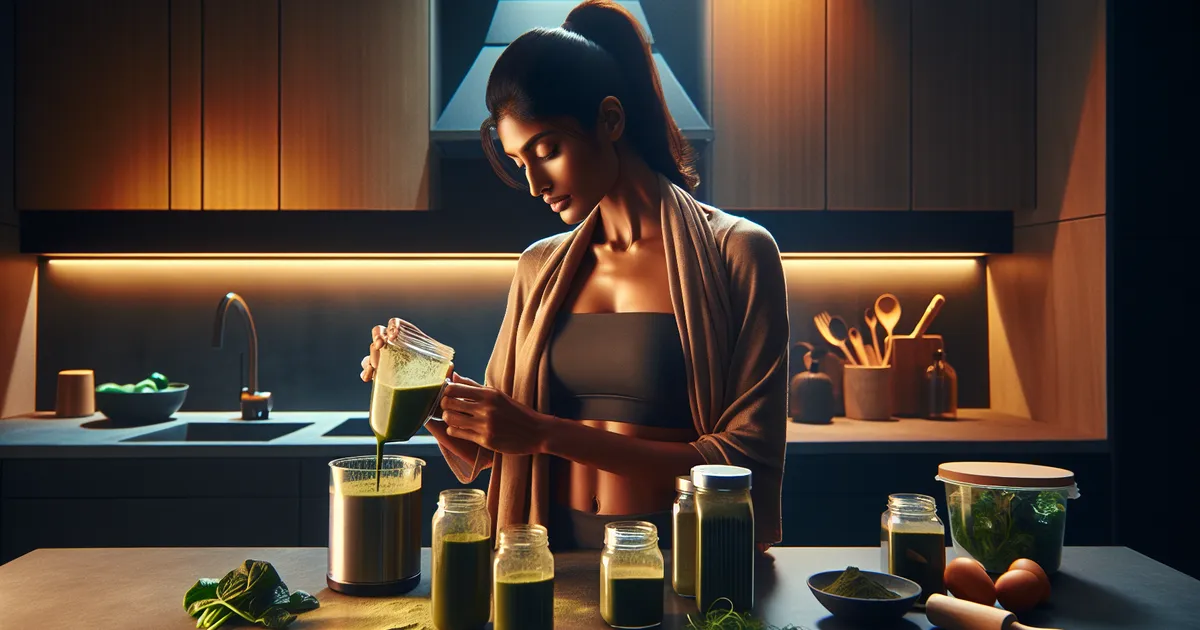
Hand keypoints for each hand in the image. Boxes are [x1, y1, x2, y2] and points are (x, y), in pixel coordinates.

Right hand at [360, 318, 439, 381]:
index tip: (393, 336)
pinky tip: (368, 378)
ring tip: (374, 369)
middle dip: (377, 337)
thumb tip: (451, 366)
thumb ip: (444, 365)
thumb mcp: (440, 366)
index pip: (395, 323)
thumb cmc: (435, 371)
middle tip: (381, 347)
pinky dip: (366, 371)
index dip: (392, 326)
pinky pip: (368, 367)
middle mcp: (393, 342)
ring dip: (370, 357)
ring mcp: (384, 355)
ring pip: (372, 350)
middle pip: (379, 332)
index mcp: (407, 334)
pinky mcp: (379, 370)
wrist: (427, 389)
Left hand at [439, 374, 555, 454]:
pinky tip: (460, 429)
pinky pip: (458, 433)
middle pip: (448, 403)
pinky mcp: (485, 440)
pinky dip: (454, 430)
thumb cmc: (516, 412)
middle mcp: (486, 408)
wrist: (536, 432)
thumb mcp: (498, 395)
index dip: (446, 392)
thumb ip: (475, 386)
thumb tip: (454, 377)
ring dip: (448, 419)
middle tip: (449, 407)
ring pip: (450, 419)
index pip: (454, 388)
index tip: (449, 395)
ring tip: (454, 419)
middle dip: (444, 405)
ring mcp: (485, 425)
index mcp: (489, 394)